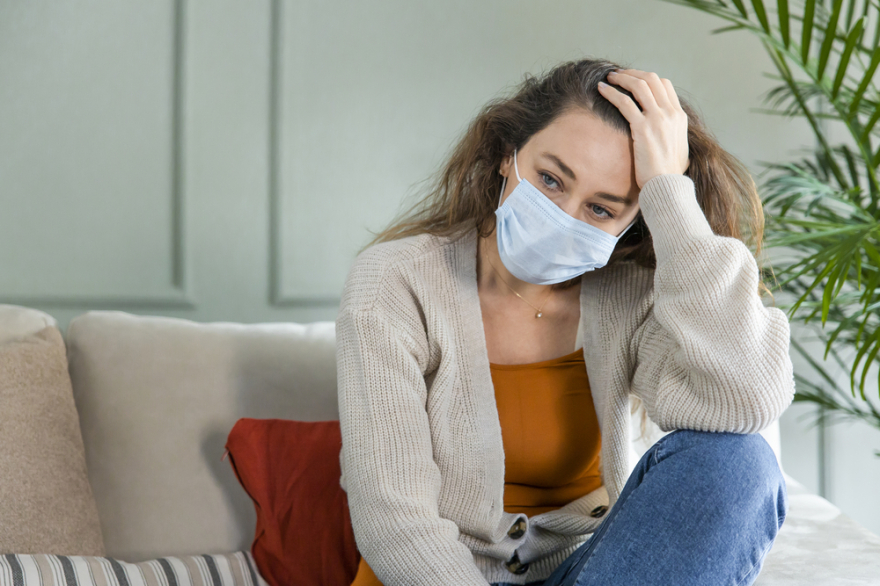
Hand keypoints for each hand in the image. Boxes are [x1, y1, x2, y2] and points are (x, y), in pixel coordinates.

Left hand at [598, 68, 689, 189]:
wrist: (666, 186)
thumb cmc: (668, 175)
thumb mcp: (677, 150)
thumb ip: (671, 137)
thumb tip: (666, 138)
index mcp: (679, 117)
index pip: (664, 86)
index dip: (646, 78)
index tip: (632, 80)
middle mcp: (670, 113)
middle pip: (651, 79)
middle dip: (633, 73)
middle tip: (617, 75)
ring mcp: (658, 119)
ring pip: (639, 86)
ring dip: (622, 78)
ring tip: (608, 78)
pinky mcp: (643, 128)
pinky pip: (625, 102)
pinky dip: (612, 92)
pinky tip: (601, 89)